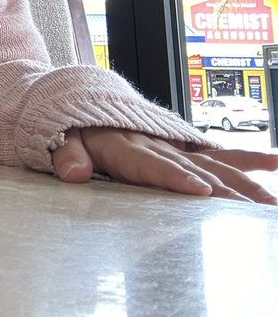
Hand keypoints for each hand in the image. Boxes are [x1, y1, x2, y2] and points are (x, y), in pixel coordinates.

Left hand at [52, 127, 277, 203]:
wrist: (82, 103)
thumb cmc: (72, 127)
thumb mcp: (59, 137)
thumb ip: (66, 155)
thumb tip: (73, 174)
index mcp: (126, 147)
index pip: (153, 166)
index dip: (177, 178)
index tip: (202, 192)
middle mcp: (157, 145)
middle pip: (195, 170)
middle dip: (226, 192)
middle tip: (255, 212)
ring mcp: (173, 146)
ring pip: (215, 165)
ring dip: (245, 183)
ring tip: (271, 203)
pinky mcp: (183, 148)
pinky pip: (218, 154)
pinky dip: (247, 159)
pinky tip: (274, 163)